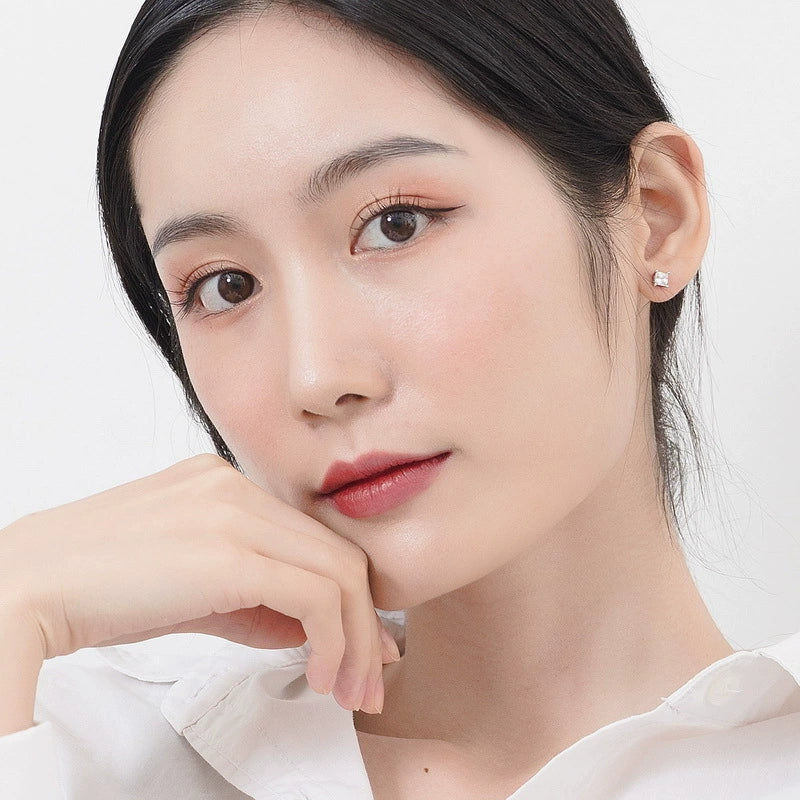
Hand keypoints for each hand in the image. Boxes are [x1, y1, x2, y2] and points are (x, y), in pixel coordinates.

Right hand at [0, 453, 398, 713]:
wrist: (29, 587)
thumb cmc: (100, 591)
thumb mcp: (192, 590)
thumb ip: (255, 603)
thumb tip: (313, 633)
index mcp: (226, 483)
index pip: (315, 537)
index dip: (350, 595)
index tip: (360, 646)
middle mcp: (237, 486)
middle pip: (338, 553)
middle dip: (365, 625)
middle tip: (367, 681)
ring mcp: (235, 512)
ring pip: (339, 572)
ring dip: (356, 640)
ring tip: (348, 689)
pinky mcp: (231, 553)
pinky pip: (315, 595)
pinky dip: (333, 640)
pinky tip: (320, 674)